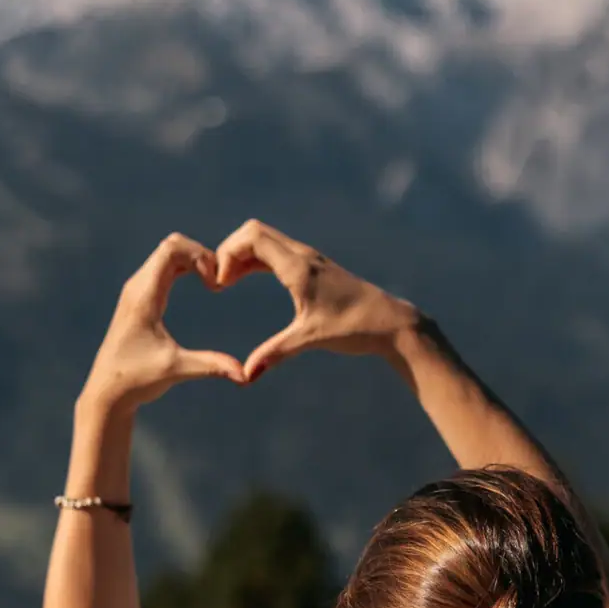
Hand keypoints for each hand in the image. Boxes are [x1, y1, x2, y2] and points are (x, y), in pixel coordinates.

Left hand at [81, 234, 246, 413]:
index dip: (200, 256)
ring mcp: (138, 289)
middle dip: (201, 255)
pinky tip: (204, 286)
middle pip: (172, 245)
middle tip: (220, 282)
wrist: (107, 392)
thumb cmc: (136, 380)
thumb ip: (211, 366)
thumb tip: (246, 375)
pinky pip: (166, 266)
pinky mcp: (141, 297)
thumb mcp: (175, 370)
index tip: (216, 284)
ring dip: (195, 260)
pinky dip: (188, 267)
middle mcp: (138, 286)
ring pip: (169, 254)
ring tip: (215, 283)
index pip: (171, 249)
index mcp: (144, 296)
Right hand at [215, 220, 417, 380]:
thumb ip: (276, 352)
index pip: (252, 237)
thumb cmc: (354, 327)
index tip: (220, 284)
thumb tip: (247, 376)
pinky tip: (247, 279)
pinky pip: (277, 251)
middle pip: (254, 232)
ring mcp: (310, 259)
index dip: (227, 254)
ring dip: (242, 255)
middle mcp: (304, 256)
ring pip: (265, 240)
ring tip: (227, 283)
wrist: (389, 323)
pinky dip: (257, 259)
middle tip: (220, 282)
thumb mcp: (310, 339)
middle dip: (229, 251)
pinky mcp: (314, 267)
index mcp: (299, 267)